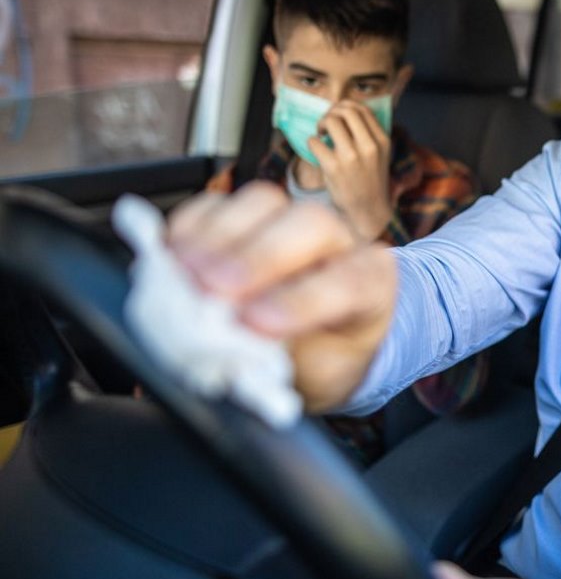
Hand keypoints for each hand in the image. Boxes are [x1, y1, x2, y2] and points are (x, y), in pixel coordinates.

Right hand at [167, 181, 397, 411]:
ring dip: (217, 238)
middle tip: (215, 290)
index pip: (350, 281)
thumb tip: (236, 346)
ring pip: (262, 204)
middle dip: (259, 257)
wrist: (314, 343)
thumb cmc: (322, 358)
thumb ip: (284, 357)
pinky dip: (188, 229)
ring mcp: (289, 220)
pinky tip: (170, 257)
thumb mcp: (317, 374)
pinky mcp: (244, 215)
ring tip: (184, 274)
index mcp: (371, 280)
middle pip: (310, 225)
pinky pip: (215, 205)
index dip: (303, 301)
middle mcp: (337, 239)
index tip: (257, 324)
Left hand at [308, 99, 394, 240]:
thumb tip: (344, 109)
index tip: (338, 115)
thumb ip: (368, 133)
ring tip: (321, 134)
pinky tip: (317, 150)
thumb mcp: (380, 154)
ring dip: (320, 123)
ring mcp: (351, 157)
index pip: (362, 109)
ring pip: (330, 121)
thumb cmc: (369, 179)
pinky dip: (312, 142)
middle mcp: (369, 146)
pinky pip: (315, 141)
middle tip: (326, 124)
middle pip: (346, 111)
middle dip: (331, 112)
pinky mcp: (333, 167)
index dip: (345, 106)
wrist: (367, 211)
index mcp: (382, 141)